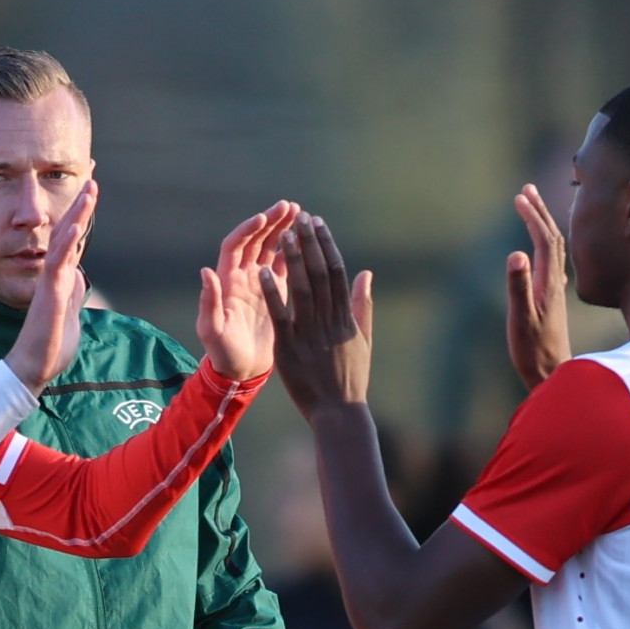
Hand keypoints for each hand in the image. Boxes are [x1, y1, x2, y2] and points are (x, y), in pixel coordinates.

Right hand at [3, 178, 101, 390]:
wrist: (33, 366)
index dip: (82, 216)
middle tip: (93, 179)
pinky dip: (66, 245)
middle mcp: (55, 274)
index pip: (74, 240)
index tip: (91, 192)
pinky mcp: (48, 294)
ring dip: (77, 215)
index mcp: (62, 277)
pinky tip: (74, 228)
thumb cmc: (48, 343)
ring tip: (89, 192)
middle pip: (69, 232)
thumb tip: (78, 274)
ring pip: (64, 241)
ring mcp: (51, 282)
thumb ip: (71, 290)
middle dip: (82, 205)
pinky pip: (57, 265)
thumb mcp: (68, 311)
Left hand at [195, 202, 299, 386]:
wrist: (240, 370)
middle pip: (255, 240)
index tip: (263, 218)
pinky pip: (284, 265)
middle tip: (289, 206)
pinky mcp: (275, 291)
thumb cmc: (223, 352)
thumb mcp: (212, 330)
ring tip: (301, 214)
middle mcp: (242, 276)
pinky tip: (307, 240)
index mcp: (227, 281)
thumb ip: (210, 302)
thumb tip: (205, 272)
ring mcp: (259, 282)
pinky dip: (294, 250)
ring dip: (284, 230)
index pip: (235, 246)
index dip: (248, 230)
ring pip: (271, 248)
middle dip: (271, 221)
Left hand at [272, 212, 374, 420]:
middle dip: (310, 243)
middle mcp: (330, 320)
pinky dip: (272, 292)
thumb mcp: (363, 338)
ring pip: (302, 288)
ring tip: (283, 233)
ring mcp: (310, 333)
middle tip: (300, 216)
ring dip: (293, 259)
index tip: (318, 223)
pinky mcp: (291, 347)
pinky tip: (263, 270)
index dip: (327, 245)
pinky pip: (281, 314)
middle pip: (321, 273)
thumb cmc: (351, 377)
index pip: (337, 271)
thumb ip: (363, 304)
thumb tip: (366, 273)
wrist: (339, 411)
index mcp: (346, 316)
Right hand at [504, 183, 574, 390]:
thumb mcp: (521, 318)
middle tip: (526, 190)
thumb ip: (518, 286)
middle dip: (539, 212)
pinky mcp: (552, 300)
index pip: (544, 239)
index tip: (520, 196)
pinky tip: (541, 251)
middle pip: (553, 238)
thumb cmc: (533, 351)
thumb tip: (516, 252)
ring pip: (554, 249)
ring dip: (542, 226)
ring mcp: (555, 291)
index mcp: (548, 282)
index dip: (533, 216)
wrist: (553, 375)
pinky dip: (545, 245)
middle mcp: (556, 282)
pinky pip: (551, 262)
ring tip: (531, 210)